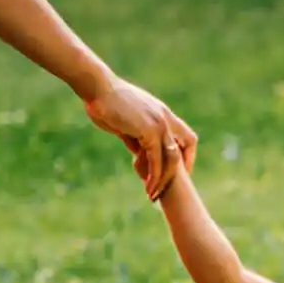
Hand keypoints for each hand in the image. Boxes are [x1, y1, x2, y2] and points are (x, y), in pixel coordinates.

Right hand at [84, 76, 196, 200]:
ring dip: (164, 179)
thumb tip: (138, 152)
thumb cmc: (105, 101)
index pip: (185, 136)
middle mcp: (165, 118)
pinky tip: (146, 186)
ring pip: (171, 158)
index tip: (177, 171)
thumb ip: (135, 137)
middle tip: (166, 189)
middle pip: (184, 148)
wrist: (97, 88)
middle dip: (178, 172)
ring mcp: (159, 124)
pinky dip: (153, 176)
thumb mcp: (125, 122)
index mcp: (162, 113)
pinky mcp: (149, 131)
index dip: (186, 154)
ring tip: (153, 194)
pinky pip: (156, 159)